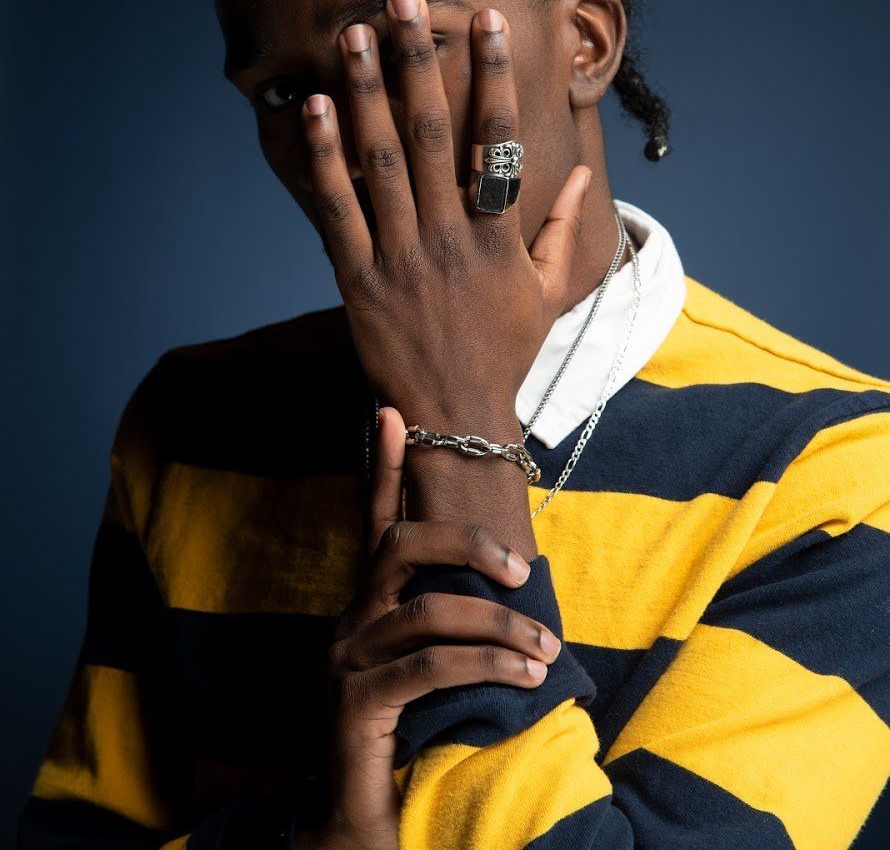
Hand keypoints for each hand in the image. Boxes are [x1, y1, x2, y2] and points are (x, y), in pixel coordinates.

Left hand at [300, 0, 591, 436]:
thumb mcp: (546, 293)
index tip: (490, 22)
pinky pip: (337, 207)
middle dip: (418, 61)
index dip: (494, 76)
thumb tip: (588, 177)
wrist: (454, 415)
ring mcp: (400, 256)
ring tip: (355, 34)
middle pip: (432, 132)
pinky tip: (317, 107)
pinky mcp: (357, 278)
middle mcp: (449, 236)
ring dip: (367, 92)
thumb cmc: (505, 351)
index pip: (499, 139)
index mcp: (498, 236)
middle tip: (403, 2)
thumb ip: (561, 230)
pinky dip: (325, 156)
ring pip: (382, 159)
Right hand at [308, 407, 562, 849]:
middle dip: (464, 541)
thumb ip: (451, 627)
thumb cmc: (406, 740)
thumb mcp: (427, 672)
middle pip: (399, 546)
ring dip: (499, 625)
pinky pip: (431, 666)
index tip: (394, 412)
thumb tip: (511, 588)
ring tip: (547, 647)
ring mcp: (346, 663)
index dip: (384, 467)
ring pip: (428, 611)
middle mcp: (348, 623)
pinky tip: (524, 675)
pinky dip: (487, 664)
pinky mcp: (357, 705)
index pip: (374, 522)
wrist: (360, 825)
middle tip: (520, 567)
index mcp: (366, 608)